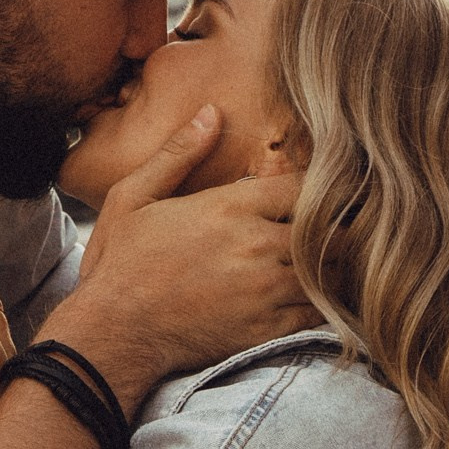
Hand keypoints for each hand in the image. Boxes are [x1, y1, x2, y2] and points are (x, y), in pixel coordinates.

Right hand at [44, 106, 318, 409]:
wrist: (113, 335)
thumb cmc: (119, 265)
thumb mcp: (133, 197)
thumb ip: (177, 154)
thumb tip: (211, 113)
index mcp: (228, 208)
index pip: (303, 186)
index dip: (314, 187)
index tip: (311, 191)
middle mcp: (255, 246)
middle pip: (329, 227)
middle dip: (335, 224)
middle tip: (335, 225)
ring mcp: (265, 290)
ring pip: (331, 270)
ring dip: (333, 263)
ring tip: (329, 258)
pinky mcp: (267, 328)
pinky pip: (319, 312)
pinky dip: (325, 301)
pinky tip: (316, 293)